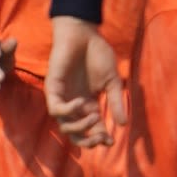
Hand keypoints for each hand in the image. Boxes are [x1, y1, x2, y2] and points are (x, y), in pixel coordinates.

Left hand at [45, 19, 124, 148]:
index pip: (92, 128)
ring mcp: (63, 98)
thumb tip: (123, 124)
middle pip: (75, 133)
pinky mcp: (53, 89)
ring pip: (64, 126)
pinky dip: (67, 111)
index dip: (100, 138)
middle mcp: (74, 105)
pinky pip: (55, 109)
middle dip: (87, 141)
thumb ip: (115, 102)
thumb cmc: (97, 54)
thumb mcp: (112, 81)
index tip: (111, 142)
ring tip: (94, 117)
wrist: (83, 34)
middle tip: (100, 138)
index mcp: (88, 104)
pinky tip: (80, 102)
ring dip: (79, 128)